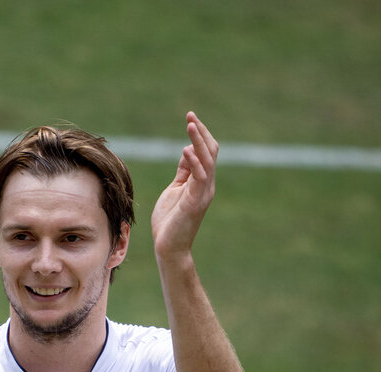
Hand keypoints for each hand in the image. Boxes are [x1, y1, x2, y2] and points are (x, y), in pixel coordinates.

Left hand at [151, 112, 218, 262]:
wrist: (169, 247)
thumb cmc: (170, 221)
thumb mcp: (175, 189)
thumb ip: (183, 172)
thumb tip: (188, 152)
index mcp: (200, 181)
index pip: (206, 152)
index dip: (199, 134)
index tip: (190, 117)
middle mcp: (206, 185)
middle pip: (210, 152)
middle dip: (201, 132)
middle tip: (190, 115)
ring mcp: (203, 193)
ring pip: (207, 161)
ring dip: (199, 142)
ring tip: (191, 125)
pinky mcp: (195, 202)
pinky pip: (200, 178)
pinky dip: (195, 163)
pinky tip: (187, 150)